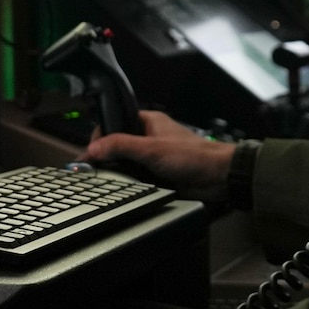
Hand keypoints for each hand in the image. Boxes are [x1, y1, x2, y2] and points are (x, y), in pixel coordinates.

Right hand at [84, 109, 234, 199]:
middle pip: (118, 145)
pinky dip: (130, 182)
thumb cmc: (194, 155)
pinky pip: (136, 178)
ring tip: (108, 178)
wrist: (218, 177)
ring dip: (119, 171)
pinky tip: (124, 187)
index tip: (91, 151)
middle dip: (108, 156)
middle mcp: (149, 137)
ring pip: (126, 163)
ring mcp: (153, 157)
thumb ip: (121, 146)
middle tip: (95, 168)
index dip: (101, 136)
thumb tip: (94, 148)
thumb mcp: (152, 149)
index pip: (115, 123)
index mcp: (148, 122)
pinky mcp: (157, 174)